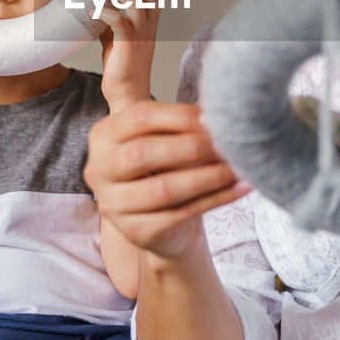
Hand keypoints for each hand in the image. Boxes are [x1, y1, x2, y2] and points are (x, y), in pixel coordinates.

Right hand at [84, 101, 249, 258]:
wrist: (164, 220)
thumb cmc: (164, 166)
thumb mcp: (159, 134)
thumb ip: (173, 116)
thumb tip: (215, 107)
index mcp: (104, 135)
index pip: (140, 117)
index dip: (180, 117)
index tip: (214, 118)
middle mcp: (99, 169)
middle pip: (143, 154)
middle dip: (192, 147)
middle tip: (227, 144)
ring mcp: (113, 204)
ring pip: (164, 189)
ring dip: (209, 177)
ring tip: (239, 167)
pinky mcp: (135, 232)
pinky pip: (180, 214)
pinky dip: (216, 199)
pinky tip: (240, 187)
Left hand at [96, 0, 159, 110]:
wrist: (128, 96)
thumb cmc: (122, 67)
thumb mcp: (118, 39)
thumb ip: (114, 22)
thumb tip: (99, 6)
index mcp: (150, 23)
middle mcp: (149, 26)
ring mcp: (141, 35)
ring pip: (135, 1)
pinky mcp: (128, 45)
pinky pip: (118, 20)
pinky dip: (104, 11)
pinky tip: (91, 11)